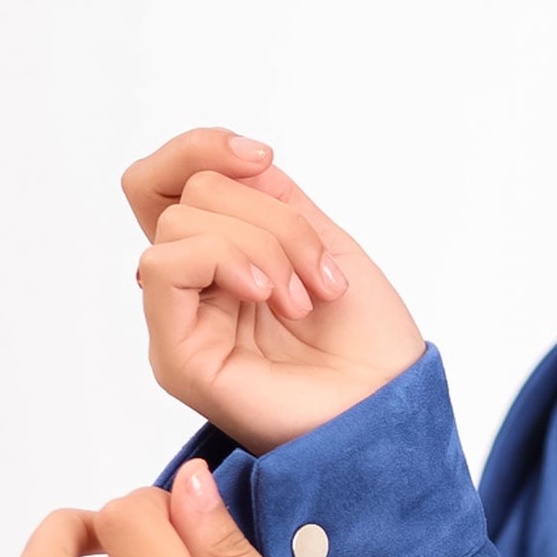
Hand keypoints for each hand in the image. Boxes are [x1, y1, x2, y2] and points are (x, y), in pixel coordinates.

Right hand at [122, 125, 426, 453]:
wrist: (391, 408)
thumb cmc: (368, 343)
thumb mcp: (323, 242)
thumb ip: (269, 197)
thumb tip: (232, 160)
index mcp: (223, 262)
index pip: (168, 181)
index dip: (202, 148)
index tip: (263, 156)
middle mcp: (194, 292)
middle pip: (188, 194)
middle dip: (268, 215)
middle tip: (319, 276)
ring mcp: (181, 324)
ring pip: (180, 223)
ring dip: (263, 244)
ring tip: (305, 299)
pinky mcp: (177, 357)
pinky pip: (165, 266)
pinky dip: (224, 258)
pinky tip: (269, 294)